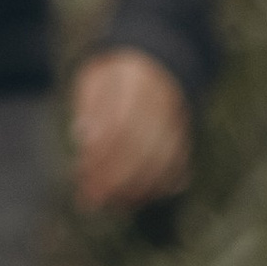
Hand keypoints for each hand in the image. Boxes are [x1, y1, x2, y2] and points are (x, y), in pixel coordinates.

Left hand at [70, 49, 190, 211]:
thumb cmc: (115, 75)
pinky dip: (158, 188)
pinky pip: (177, 168)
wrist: (156, 60)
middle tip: (92, 200)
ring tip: (109, 204)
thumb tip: (83, 138)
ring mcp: (178, 120)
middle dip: (114, 180)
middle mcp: (162, 101)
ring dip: (134, 190)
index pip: (119, 126)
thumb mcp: (95, 79)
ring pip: (161, 163)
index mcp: (136, 81)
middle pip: (142, 149)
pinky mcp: (186, 136)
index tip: (80, 174)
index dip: (100, 156)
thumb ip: (88, 108)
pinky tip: (136, 199)